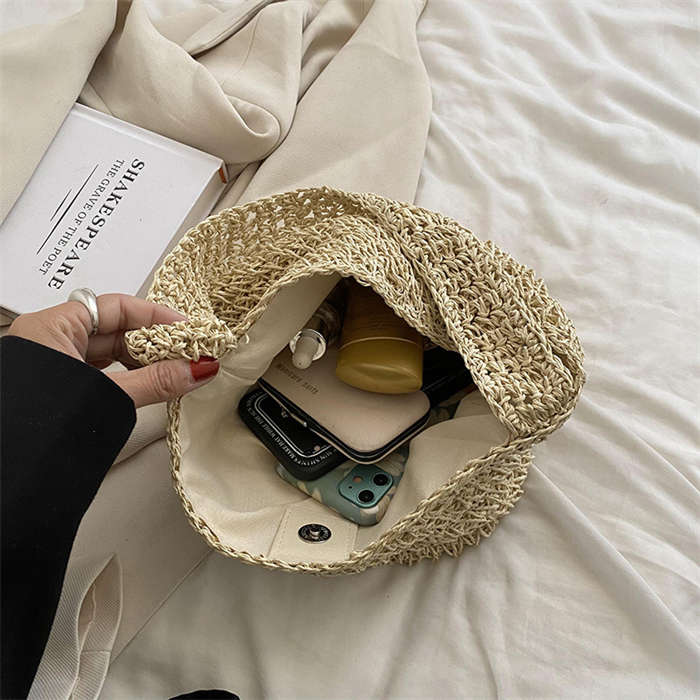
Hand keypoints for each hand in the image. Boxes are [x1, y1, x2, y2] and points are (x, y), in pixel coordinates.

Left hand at [8, 293, 218, 407]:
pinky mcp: (61, 387)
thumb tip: (196, 369)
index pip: (117, 307)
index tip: (188, 330)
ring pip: (110, 352)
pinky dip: (129, 375)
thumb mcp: (106, 395)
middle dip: (156, 342)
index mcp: (51, 327)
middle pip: (116, 329)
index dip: (157, 316)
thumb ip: (155, 381)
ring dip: (145, 361)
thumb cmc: (36, 428)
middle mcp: (50, 340)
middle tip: (189, 354)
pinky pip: (102, 371)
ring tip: (175, 371)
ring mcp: (54, 364)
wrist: (9, 476)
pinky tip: (151, 383)